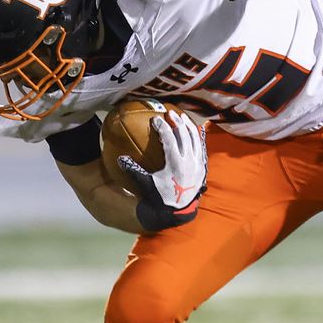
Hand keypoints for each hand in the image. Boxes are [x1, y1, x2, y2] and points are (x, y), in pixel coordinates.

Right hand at [120, 112, 206, 231]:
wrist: (178, 210)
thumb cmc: (160, 196)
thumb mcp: (145, 184)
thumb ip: (133, 170)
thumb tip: (120, 158)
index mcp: (175, 164)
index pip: (170, 139)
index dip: (163, 127)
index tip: (156, 119)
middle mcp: (189, 162)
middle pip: (185, 136)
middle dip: (177, 122)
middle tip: (170, 112)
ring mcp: (198, 164)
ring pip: (196, 140)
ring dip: (189, 126)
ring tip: (183, 116)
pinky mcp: (203, 167)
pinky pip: (202, 148)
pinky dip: (199, 137)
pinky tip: (197, 129)